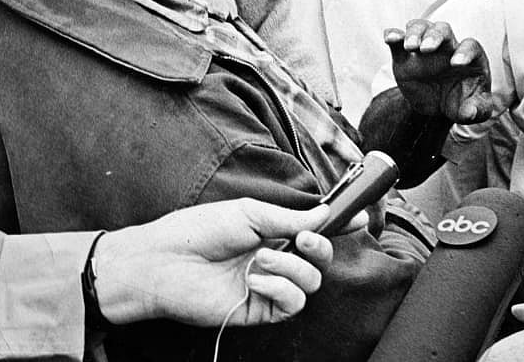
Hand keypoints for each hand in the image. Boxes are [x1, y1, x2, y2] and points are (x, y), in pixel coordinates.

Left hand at [93, 199, 342, 326]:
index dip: (340, 224)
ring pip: (311, 282)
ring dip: (293, 268)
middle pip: (321, 259)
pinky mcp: (259, 309)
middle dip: (322, 247)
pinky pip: (292, 303)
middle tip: (305, 239)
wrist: (163, 262)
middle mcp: (275, 259)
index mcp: (273, 232)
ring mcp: (268, 286)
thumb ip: (291, 218)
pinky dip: (281, 289)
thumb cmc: (199, 231)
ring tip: (262, 259)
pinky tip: (256, 280)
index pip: (316, 229)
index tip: (359, 217)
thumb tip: (326, 214)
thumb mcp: (250, 213)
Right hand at [384, 19, 496, 123]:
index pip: (470, 46)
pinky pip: (399, 40)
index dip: (465, 52)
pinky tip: (390, 38)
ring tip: (409, 47)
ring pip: (421, 28)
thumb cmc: (462, 102)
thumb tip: (469, 112)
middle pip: (443, 30)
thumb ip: (477, 110)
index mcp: (470, 57)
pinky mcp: (405, 56)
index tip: (457, 64)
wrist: (437, 106)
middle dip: (435, 36)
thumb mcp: (474, 110)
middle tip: (427, 49)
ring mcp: (426, 48)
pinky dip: (394, 35)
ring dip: (415, 33)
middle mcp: (448, 47)